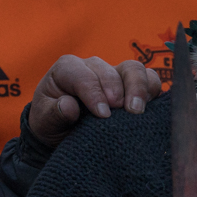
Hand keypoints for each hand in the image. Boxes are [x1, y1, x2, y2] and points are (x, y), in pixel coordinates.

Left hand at [27, 56, 163, 146]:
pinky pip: (150, 78)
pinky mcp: (132, 85)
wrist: (63, 130)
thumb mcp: (44, 120)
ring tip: (137, 110)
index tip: (102, 114)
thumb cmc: (52, 121)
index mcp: (67, 69)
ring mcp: (115, 74)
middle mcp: (93, 66)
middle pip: (111, 70)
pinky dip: (152, 90)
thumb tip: (69, 106)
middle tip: (121, 111)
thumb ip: (53, 113)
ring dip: (138, 88)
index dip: (94, 93)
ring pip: (134, 69)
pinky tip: (149, 108)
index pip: (83, 75)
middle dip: (118, 90)